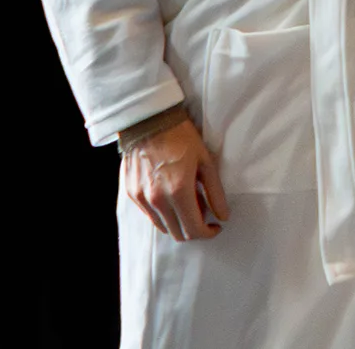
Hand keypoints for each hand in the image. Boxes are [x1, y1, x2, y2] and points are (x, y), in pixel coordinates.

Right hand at [122, 118, 229, 241]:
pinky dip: (163, 213)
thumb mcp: (205, 162)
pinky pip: (149, 215)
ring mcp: (141, 198)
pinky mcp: (131, 194)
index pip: (193, 230)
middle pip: (177, 234)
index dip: (208, 233)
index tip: (215, 226)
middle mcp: (157, 199)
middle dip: (194, 230)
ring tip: (188, 203)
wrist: (149, 120)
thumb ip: (215, 193)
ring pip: (163, 227)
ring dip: (178, 222)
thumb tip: (223, 216)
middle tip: (204, 215)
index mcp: (178, 191)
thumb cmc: (181, 137)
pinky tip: (171, 196)